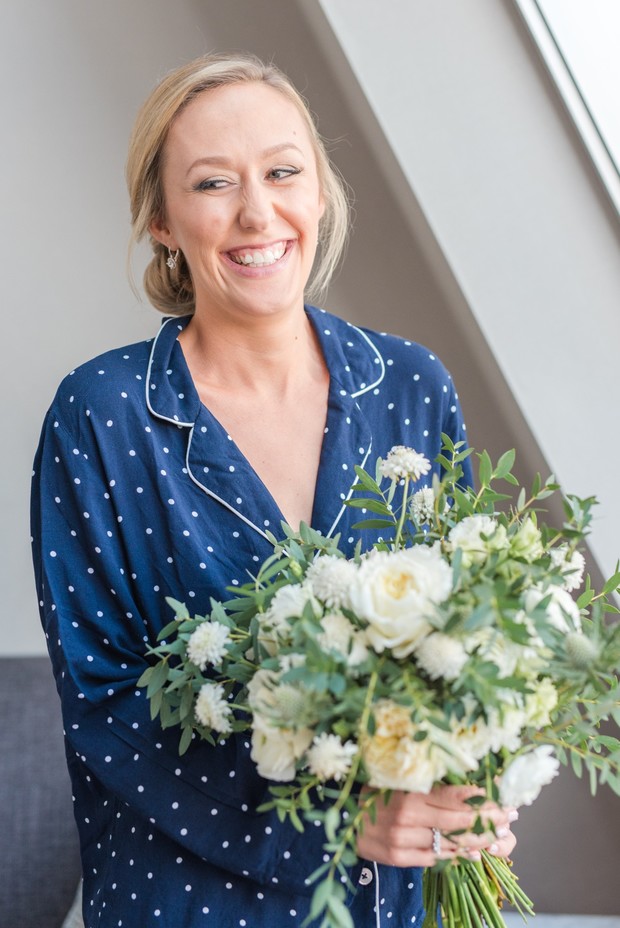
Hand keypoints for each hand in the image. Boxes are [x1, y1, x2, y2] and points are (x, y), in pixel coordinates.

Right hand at [356, 784, 517, 867]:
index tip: (501, 796)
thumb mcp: (397, 779)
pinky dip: (458, 856)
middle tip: (509, 816)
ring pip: (450, 843)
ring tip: (498, 835)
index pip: (452, 796)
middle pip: (457, 821)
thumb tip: (467, 785)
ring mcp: (403, 840)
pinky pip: (436, 858)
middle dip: (487, 819)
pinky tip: (475, 852)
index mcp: (407, 791)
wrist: (343, 821)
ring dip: (478, 840)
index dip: (480, 798)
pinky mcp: (400, 858)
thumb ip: (427, 781)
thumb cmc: (373, 793)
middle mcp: (406, 816)